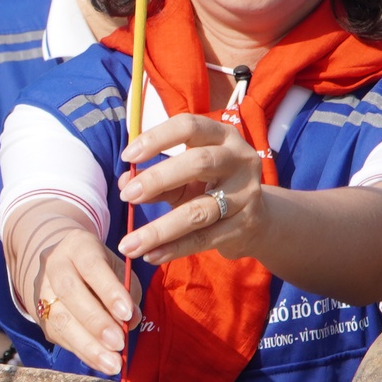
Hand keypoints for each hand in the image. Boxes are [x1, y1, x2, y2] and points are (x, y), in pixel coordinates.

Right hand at [25, 226, 139, 375]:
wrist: (59, 264)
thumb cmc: (99, 268)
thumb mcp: (117, 268)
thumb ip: (128, 291)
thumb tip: (131, 322)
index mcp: (77, 246)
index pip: (92, 266)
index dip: (109, 290)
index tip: (127, 314)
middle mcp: (54, 266)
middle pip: (70, 292)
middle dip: (96, 321)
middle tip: (119, 343)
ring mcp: (42, 291)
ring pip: (60, 319)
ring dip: (88, 345)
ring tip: (112, 363)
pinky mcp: (40, 316)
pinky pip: (60, 336)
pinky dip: (83, 352)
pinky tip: (101, 363)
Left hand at [117, 113, 264, 267]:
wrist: (257, 220)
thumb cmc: (211, 189)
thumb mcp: (184, 179)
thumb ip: (156, 179)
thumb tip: (123, 181)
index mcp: (222, 137)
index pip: (189, 126)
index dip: (157, 138)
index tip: (127, 156)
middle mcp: (240, 160)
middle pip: (198, 163)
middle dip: (157, 179)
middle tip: (126, 196)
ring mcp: (246, 193)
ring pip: (199, 210)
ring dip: (159, 229)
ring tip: (129, 244)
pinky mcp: (246, 224)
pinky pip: (204, 238)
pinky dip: (174, 248)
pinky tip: (151, 254)